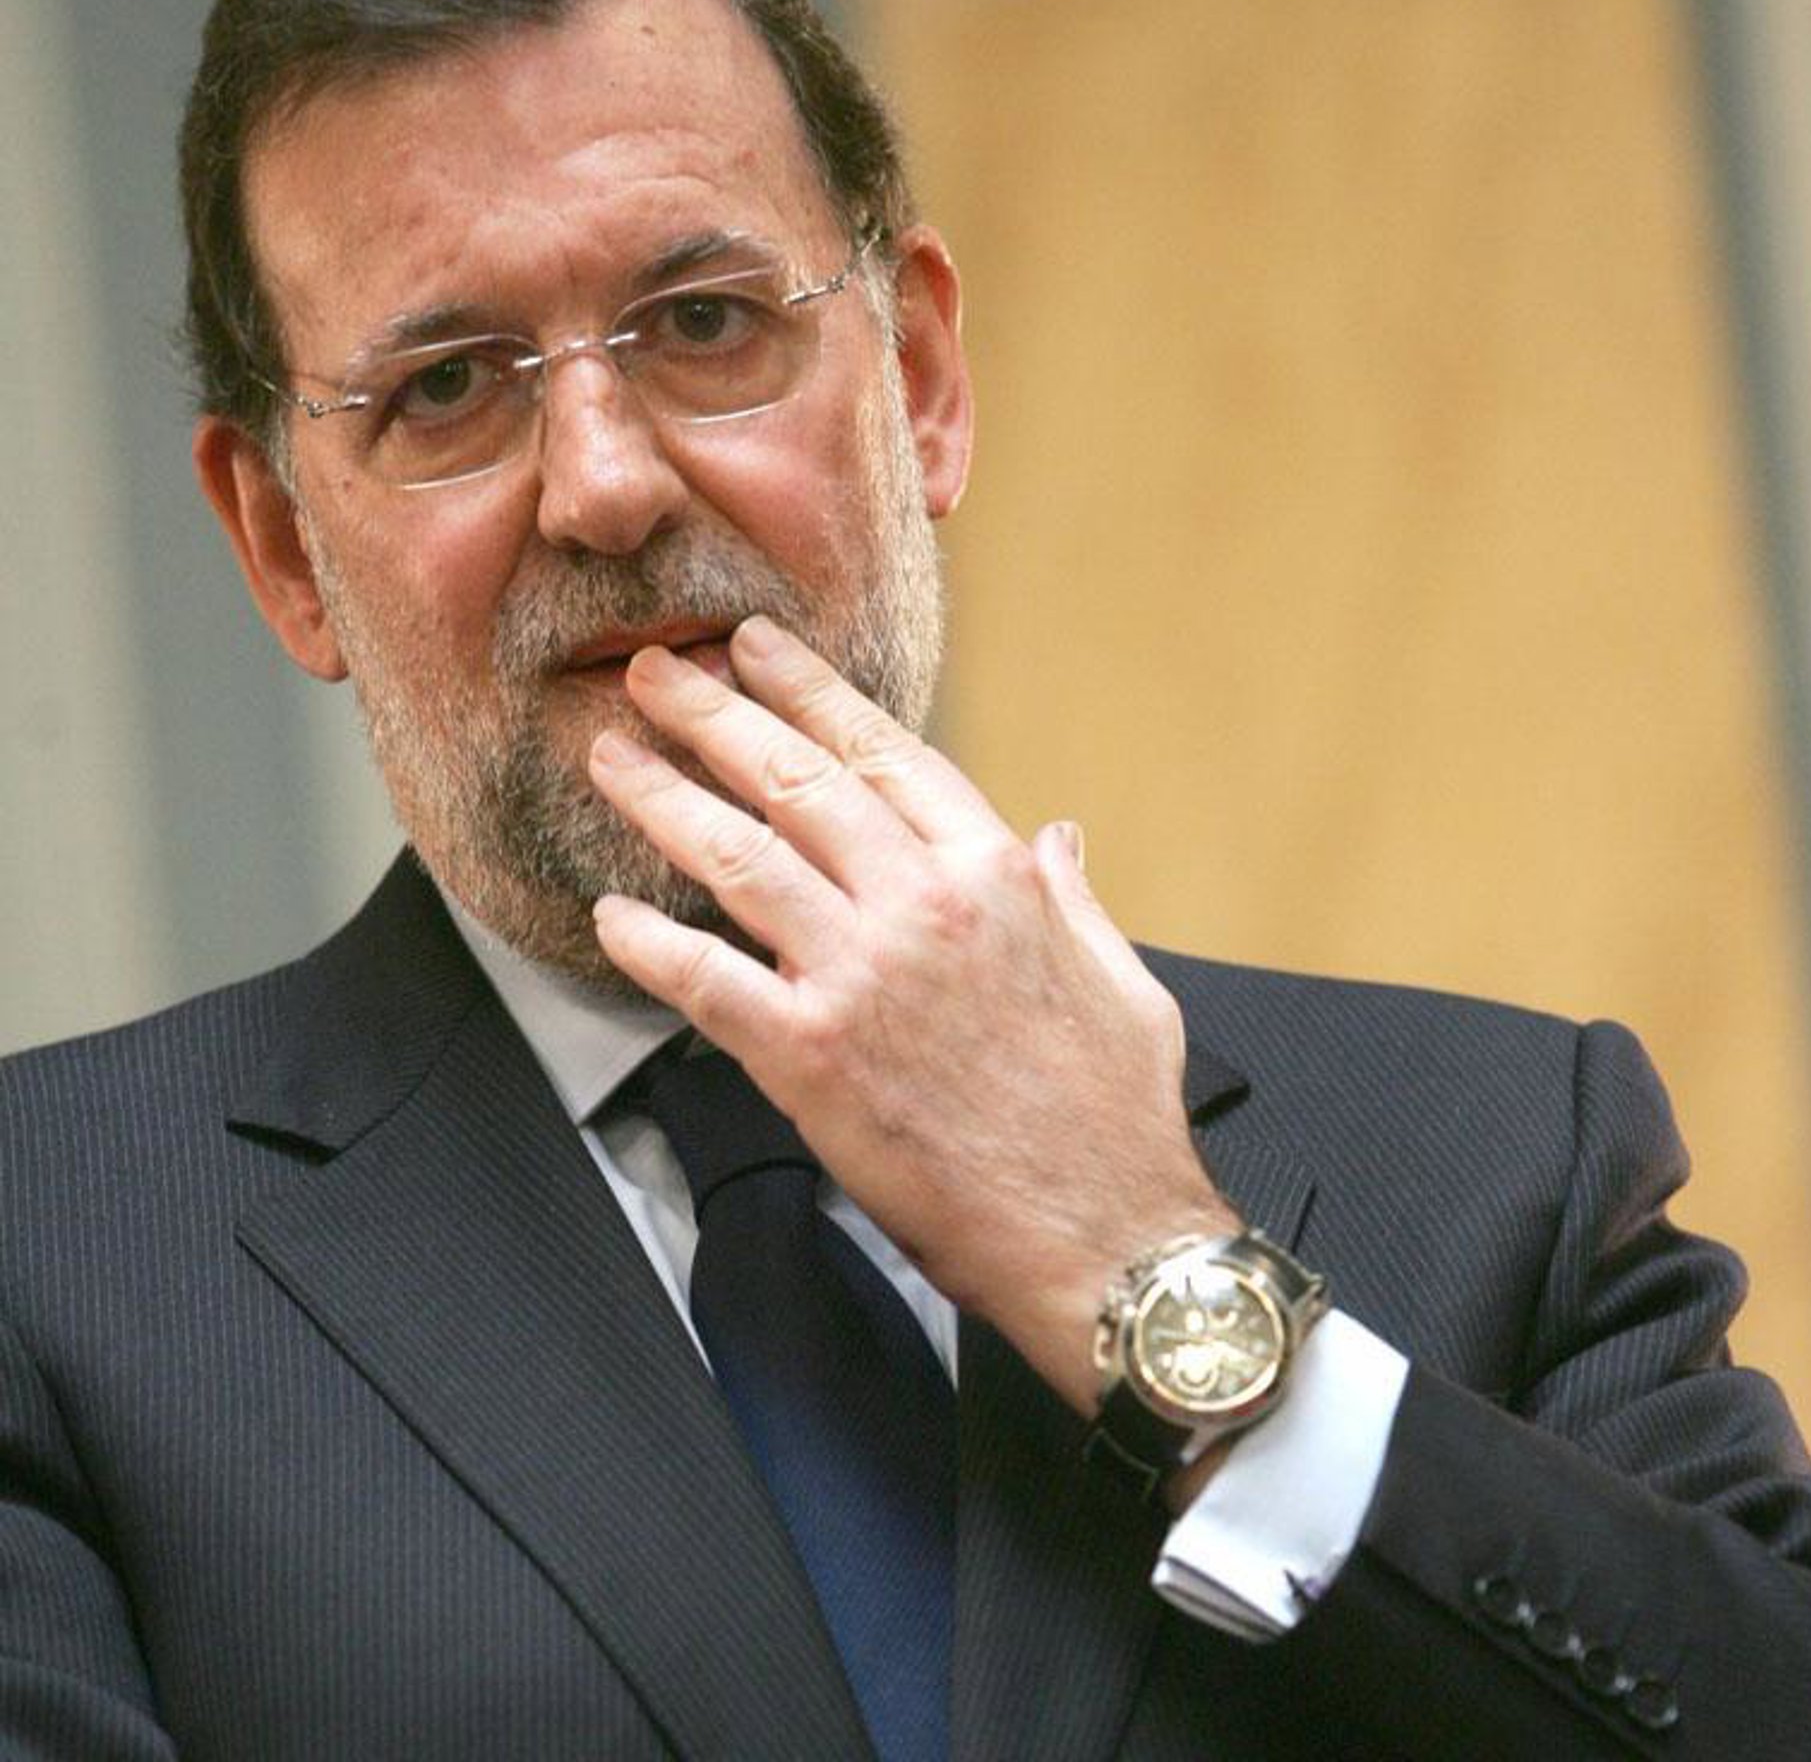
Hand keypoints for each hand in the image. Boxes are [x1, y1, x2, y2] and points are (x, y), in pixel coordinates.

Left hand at [587, 614, 1239, 1414]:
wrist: (1106, 1234)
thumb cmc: (1116, 1116)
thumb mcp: (1126, 979)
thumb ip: (1076, 897)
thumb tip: (1058, 837)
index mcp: (997, 875)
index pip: (885, 753)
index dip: (810, 693)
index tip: (757, 650)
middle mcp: (923, 905)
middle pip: (795, 781)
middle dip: (714, 714)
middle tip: (655, 673)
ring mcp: (863, 977)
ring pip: (739, 859)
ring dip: (664, 799)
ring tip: (612, 757)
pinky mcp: (813, 1060)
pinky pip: (707, 983)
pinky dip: (650, 948)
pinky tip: (610, 918)